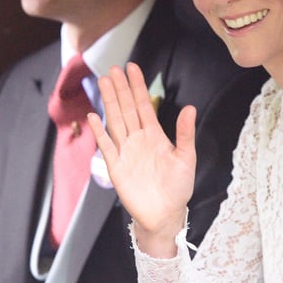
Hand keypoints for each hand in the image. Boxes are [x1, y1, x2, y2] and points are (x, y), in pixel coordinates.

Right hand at [87, 63, 196, 256]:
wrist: (165, 214)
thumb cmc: (178, 187)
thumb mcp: (186, 157)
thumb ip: (184, 133)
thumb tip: (189, 107)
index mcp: (154, 135)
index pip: (143, 105)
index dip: (137, 87)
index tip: (132, 68)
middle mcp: (138, 139)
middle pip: (126, 108)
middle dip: (120, 88)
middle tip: (113, 68)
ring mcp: (125, 151)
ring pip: (115, 121)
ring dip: (109, 102)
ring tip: (103, 82)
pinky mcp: (116, 167)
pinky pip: (106, 146)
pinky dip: (99, 132)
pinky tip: (93, 116)